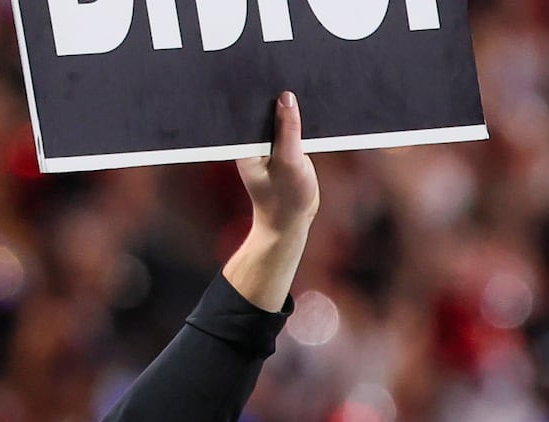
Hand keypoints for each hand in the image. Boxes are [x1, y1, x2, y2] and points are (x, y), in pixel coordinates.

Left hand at [224, 93, 321, 308]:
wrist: (290, 223)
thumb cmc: (286, 199)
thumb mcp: (291, 163)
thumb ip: (289, 130)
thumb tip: (286, 97)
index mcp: (242, 142)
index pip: (247, 107)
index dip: (258, 90)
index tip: (268, 70)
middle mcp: (249, 139)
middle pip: (260, 108)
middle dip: (273, 94)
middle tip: (287, 72)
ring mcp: (265, 143)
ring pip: (275, 116)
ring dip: (287, 107)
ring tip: (298, 86)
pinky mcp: (280, 148)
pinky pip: (287, 127)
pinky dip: (296, 120)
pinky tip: (307, 108)